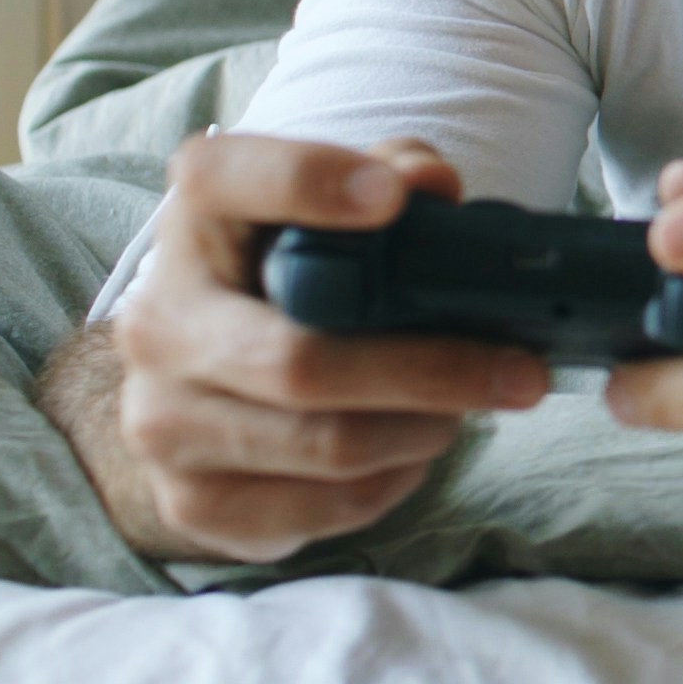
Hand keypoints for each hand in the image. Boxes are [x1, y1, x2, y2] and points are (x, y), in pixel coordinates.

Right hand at [95, 134, 549, 561]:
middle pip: (300, 361)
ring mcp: (164, 423)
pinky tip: (413, 450)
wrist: (205, 392)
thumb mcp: (337, 217)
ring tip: (469, 408)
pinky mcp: (193, 503)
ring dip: (426, 429)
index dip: (306, 182)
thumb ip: (392, 178)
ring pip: (326, 445)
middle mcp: (158, 324)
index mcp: (194, 227)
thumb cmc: (295, 284)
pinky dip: (394, 480)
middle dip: (432, 368)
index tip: (392, 199)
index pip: (225, 180)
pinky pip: (325, 506)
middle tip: (524, 370)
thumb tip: (432, 184)